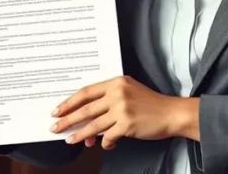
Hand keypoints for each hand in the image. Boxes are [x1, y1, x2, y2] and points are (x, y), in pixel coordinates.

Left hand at [49, 76, 177, 149]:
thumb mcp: (129, 92)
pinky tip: (105, 145)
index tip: (57, 110)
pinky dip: (105, 143)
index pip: (86, 92)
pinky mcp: (128, 124)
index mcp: (116, 82)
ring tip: (70, 140)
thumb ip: (109, 100)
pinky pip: (108, 137)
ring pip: (93, 125)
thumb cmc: (151, 104)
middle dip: (68, 119)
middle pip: (85, 109)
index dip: (69, 102)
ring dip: (79, 134)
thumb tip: (87, 118)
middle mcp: (117, 93)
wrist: (172, 113)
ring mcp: (122, 109)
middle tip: (55, 127)